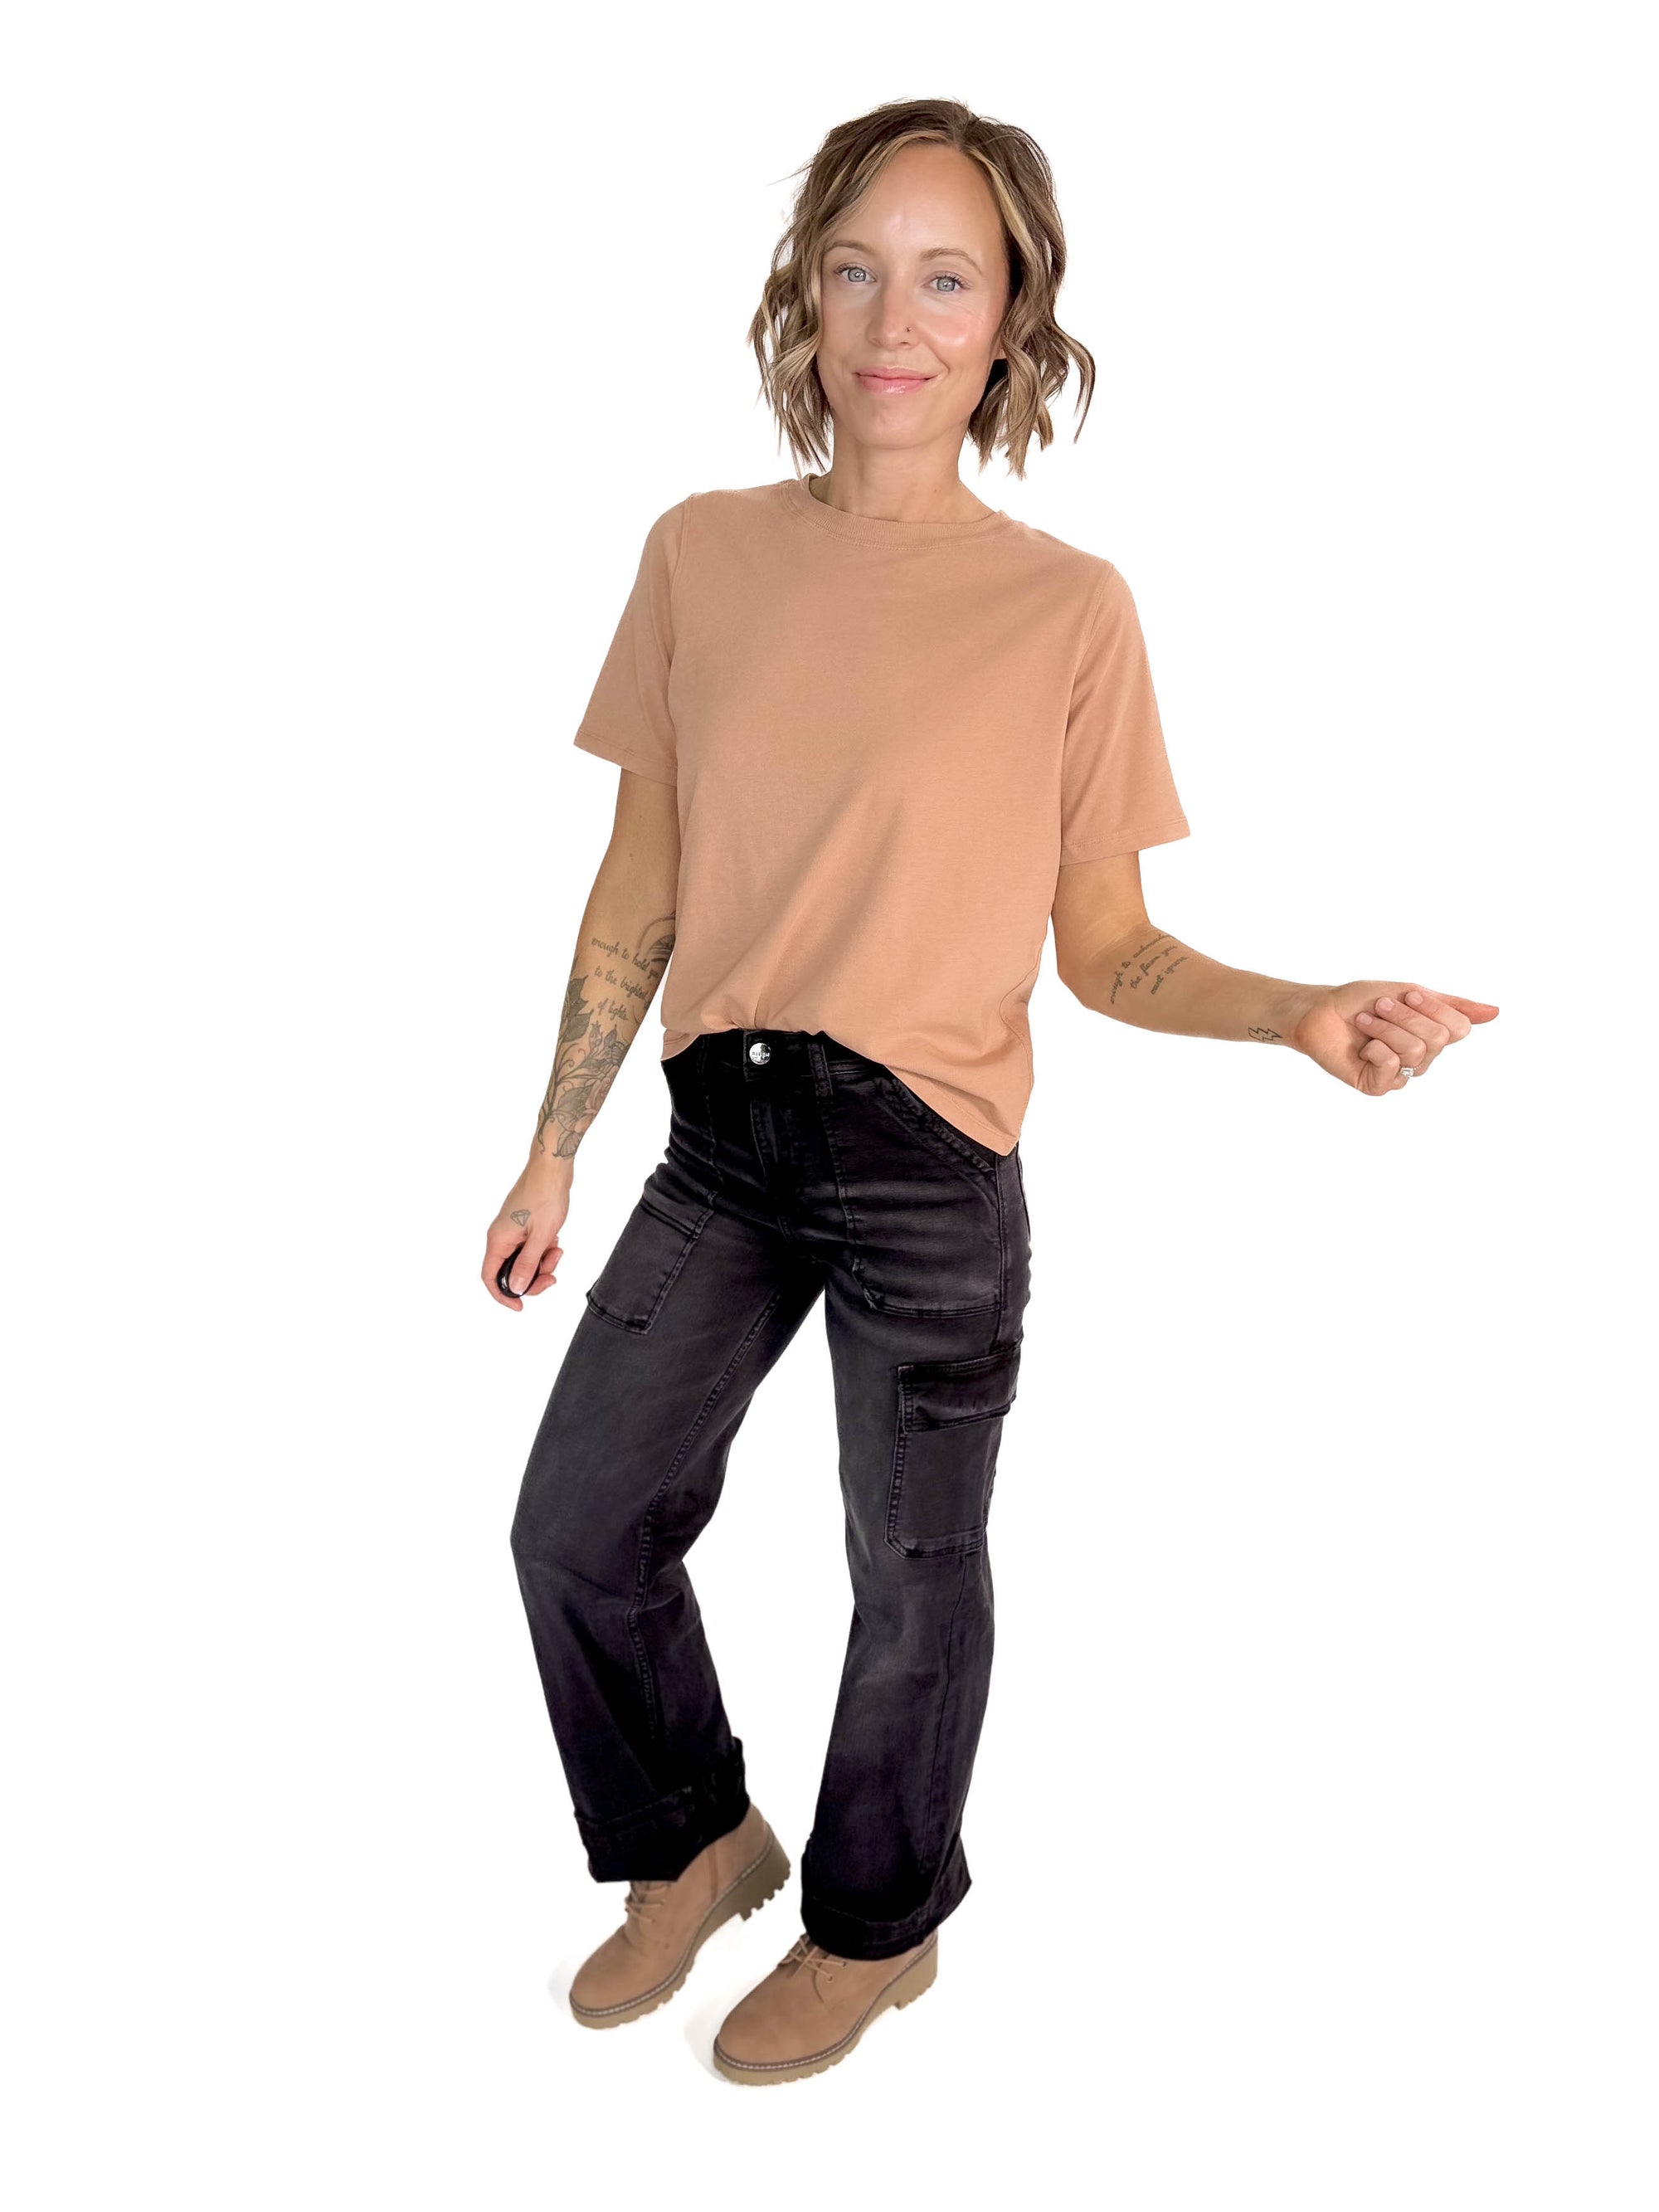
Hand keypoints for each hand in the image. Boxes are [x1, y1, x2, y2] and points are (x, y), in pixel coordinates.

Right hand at [483, 1159, 571, 1309]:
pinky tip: (555, 1240)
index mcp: (498, 1240)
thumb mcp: (541, 1236)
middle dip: (532, 1277)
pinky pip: (530, 1248)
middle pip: (509, 1272)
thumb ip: (528, 1264)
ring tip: (558, 1249)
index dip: (502, 1296)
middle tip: (553, 1275)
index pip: (490, 1277)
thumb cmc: (546, 1196)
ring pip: (523, 1261)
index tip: (520, 1307)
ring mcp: (512, 1231)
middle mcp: (500, 1237)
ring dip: (542, 1263)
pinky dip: (543, 1250)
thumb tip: (515, 1288)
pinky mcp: (523, 1226)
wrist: (553, 1167)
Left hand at [1290, 982, 1499, 1094]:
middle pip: (1437, 1038)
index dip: (1434, 1008)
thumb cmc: (1362, 1000)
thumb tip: (1496, 1012)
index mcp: (1434, 1035)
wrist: (1320, 1010)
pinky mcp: (1377, 1086)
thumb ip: (1453, 1006)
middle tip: (1378, 1007)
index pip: (1460, 1028)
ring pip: (1415, 1051)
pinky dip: (1376, 1048)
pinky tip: (1362, 1045)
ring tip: (1365, 1021)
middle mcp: (1422, 1058)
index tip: (1407, 995)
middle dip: (1404, 1016)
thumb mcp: (1412, 994)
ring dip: (1385, 1028)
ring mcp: (1400, 1074)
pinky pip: (1392, 1068)